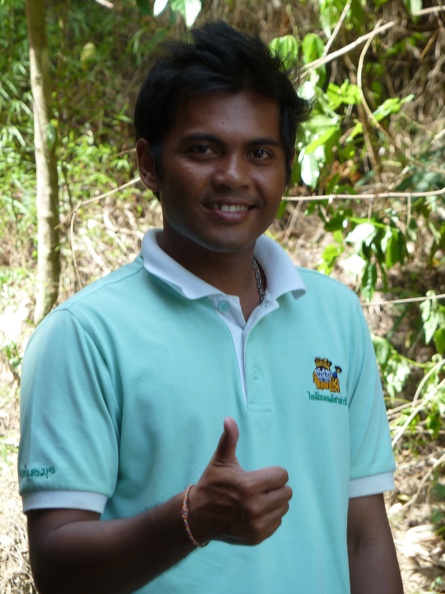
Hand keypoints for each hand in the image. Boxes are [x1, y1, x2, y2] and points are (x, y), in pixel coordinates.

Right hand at [187, 417, 291, 545]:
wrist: (197, 516)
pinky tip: (256, 512)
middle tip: (261, 486)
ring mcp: (257, 524)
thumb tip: (229, 419)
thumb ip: (229, 439)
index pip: (282, 476)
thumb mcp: (220, 460)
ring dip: (275, 501)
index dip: (273, 473)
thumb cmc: (212, 484)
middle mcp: (255, 507)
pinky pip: (277, 522)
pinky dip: (270, 516)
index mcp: (248, 485)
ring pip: (283, 507)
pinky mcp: (257, 537)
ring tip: (259, 498)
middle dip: (276, 487)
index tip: (262, 474)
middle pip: (286, 492)